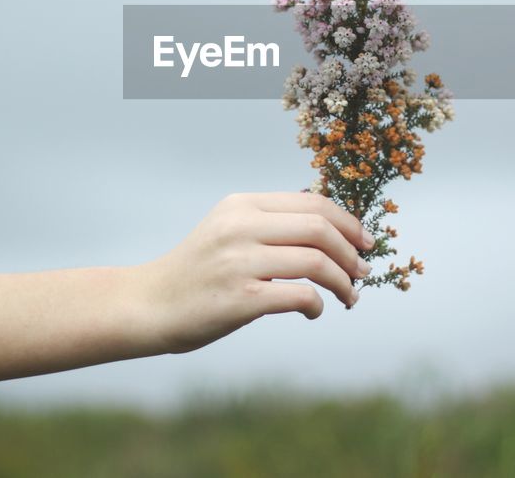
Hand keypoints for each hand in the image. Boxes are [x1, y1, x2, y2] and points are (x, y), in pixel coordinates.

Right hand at [132, 191, 374, 354]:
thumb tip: (331, 227)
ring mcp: (240, 262)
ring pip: (316, 262)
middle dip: (352, 252)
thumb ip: (270, 223)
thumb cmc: (197, 271)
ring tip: (350, 296)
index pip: (313, 204)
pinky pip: (300, 296)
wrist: (149, 304)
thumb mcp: (228, 229)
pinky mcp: (240, 299)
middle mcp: (241, 227)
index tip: (365, 241)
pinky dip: (318, 304)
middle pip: (320, 229)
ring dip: (344, 282)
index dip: (349, 222)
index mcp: (242, 205)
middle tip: (363, 271)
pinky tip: (315, 311)